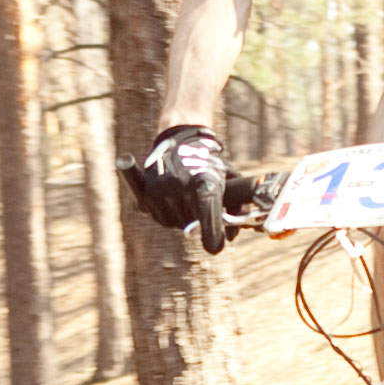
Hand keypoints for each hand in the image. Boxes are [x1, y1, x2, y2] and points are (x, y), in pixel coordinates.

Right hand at [141, 125, 231, 253]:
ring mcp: (162, 191)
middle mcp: (181, 189)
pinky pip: (161, 218)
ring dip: (183, 219)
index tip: (215, 246)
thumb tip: (232, 236)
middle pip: (192, 226)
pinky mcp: (148, 193)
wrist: (181, 138)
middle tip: (202, 210)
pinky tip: (175, 201)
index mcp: (205, 186)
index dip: (213, 239)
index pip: (209, 224)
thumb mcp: (228, 178)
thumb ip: (236, 206)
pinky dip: (169, 215)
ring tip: (188, 201)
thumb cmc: (208, 161)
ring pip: (175, 224)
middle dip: (199, 223)